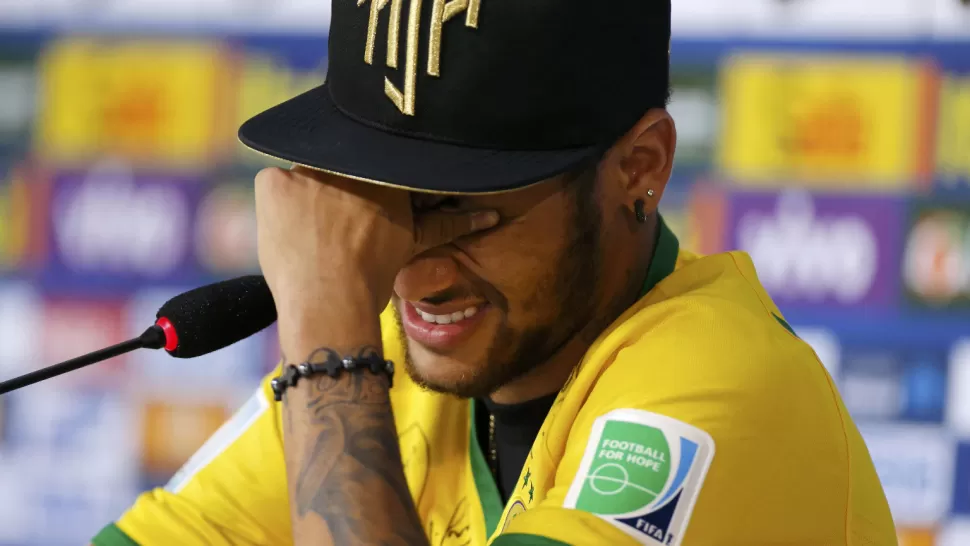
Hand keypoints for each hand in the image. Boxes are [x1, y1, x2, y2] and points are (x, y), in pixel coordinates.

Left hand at [254, 166, 497, 322]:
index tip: (364, 198)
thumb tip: (490, 215)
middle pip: (338, 165)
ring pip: (305, 175)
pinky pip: (273, 186)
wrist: (331, 302)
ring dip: (308, 197)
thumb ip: (446, 221)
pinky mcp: (274, 182)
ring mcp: (306, 168)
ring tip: (312, 234)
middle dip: (337, 187)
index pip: (375, 156)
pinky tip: (290, 232)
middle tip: (335, 223)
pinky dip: (278, 207)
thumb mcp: (413, 243)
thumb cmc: (374, 277)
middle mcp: (347, 161)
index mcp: (385, 172)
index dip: (369, 177)